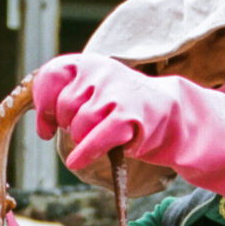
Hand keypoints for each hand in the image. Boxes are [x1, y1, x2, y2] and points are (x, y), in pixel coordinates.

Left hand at [32, 53, 224, 225]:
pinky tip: (83, 161)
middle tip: (83, 136)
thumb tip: (40, 121)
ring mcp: (118, 91)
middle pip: (64, 105)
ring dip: (80, 141)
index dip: (44, 102)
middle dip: (68, 126)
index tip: (47, 126)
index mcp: (93, 64)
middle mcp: (104, 72)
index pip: (51, 75)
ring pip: (78, 122)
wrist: (184, 121)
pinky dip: (85, 152)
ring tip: (97, 144)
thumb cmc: (134, 115)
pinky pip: (95, 136)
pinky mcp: (132, 115)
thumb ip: (73, 100)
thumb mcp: (101, 100)